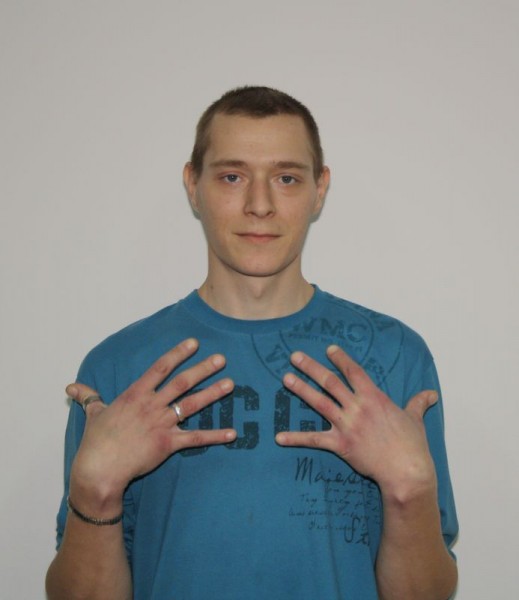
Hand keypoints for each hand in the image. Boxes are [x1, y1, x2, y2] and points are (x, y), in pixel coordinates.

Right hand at [67, 338, 235, 510]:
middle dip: (203, 369)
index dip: (178, 353)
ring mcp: (161, 424)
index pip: (160, 368)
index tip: (194, 343)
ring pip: (192, 405)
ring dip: (213, 394)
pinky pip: (196, 439)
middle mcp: (152, 405)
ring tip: (230, 384)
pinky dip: (215, 436)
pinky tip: (232, 433)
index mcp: (136, 394)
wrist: (100, 469)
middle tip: (222, 359)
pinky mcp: (168, 444)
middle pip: (182, 382)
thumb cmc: (96, 441)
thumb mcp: (93, 413)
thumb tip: (71, 387)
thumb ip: (88, 396)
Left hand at [275, 345, 437, 498]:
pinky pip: (314, 439)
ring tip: (286, 378)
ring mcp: (347, 425)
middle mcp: (357, 407)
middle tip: (295, 356)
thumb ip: (418, 403)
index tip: (329, 349)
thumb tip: (431, 394)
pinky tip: (279, 437)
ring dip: (301, 390)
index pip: (354, 372)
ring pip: (319, 402)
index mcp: (374, 398)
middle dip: (311, 367)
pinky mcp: (340, 444)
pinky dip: (296, 438)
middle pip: (330, 382)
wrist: (406, 471)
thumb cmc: (412, 445)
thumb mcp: (415, 419)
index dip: (341, 359)